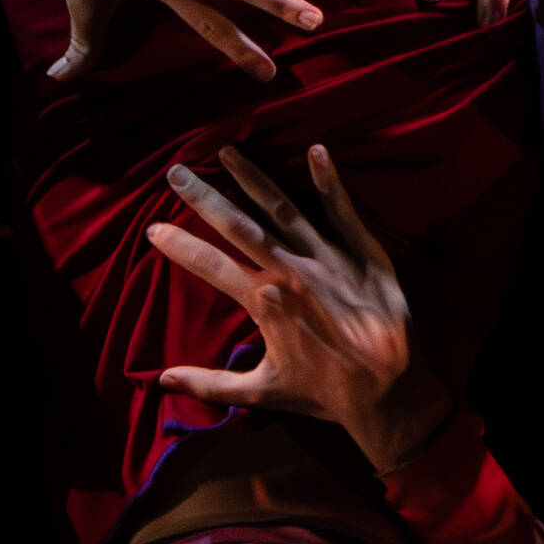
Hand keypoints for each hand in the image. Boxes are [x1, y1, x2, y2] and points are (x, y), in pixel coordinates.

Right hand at [149, 140, 424, 464]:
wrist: (389, 389)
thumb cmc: (326, 392)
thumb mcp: (264, 392)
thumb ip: (212, 384)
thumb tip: (163, 381)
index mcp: (263, 302)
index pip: (210, 266)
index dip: (179, 246)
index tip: (154, 228)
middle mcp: (290, 271)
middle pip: (239, 226)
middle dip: (204, 197)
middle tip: (176, 171)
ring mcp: (326, 258)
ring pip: (283, 208)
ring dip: (253, 178)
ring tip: (228, 151)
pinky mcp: (362, 253)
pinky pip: (342, 212)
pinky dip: (329, 181)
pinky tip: (316, 150)